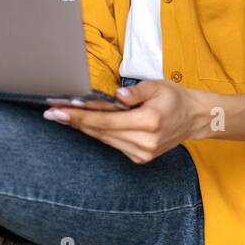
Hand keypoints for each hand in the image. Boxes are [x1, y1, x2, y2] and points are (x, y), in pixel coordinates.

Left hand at [42, 80, 207, 162]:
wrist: (193, 118)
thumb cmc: (174, 98)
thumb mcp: (158, 86)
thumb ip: (137, 91)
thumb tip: (118, 95)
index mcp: (148, 122)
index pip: (105, 120)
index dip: (79, 115)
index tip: (58, 111)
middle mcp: (144, 142)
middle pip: (100, 131)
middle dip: (74, 121)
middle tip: (51, 112)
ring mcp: (142, 153)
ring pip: (104, 139)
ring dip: (83, 127)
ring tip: (63, 116)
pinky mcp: (140, 158)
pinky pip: (113, 144)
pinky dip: (99, 133)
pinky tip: (86, 124)